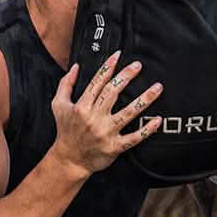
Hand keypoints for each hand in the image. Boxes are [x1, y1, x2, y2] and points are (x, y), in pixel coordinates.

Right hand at [49, 51, 163, 175]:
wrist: (69, 160)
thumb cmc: (65, 131)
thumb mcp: (59, 105)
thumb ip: (66, 84)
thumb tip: (75, 67)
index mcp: (81, 107)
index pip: (96, 83)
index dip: (108, 68)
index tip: (118, 56)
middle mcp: (94, 118)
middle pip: (112, 93)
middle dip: (126, 77)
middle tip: (138, 66)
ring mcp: (105, 133)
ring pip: (128, 113)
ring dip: (144, 99)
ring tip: (157, 87)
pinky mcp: (114, 147)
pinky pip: (134, 137)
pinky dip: (146, 130)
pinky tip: (157, 120)